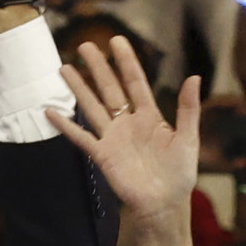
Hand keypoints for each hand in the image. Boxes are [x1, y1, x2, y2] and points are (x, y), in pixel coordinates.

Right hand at [55, 31, 202, 231]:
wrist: (165, 204)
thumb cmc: (180, 174)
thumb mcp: (188, 138)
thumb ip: (188, 109)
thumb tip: (194, 77)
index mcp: (150, 116)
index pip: (135, 82)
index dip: (126, 61)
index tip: (116, 41)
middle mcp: (128, 122)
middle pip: (110, 89)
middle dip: (98, 67)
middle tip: (85, 45)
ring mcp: (113, 138)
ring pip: (92, 107)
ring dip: (79, 88)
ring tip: (64, 68)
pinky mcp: (103, 156)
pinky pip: (81, 137)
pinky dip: (66, 126)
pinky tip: (51, 111)